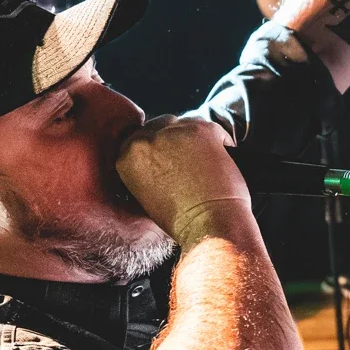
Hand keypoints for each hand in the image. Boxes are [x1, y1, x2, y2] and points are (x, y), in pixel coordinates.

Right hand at [115, 115, 251, 234]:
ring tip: (206, 165)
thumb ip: (146, 170)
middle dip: (175, 139)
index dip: (158, 146)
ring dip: (196, 139)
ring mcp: (174, 131)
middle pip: (162, 125)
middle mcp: (146, 138)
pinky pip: (215, 130)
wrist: (208, 224)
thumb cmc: (181, 220)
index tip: (170, 157)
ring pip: (187, 124)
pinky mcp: (202, 129)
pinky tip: (223, 163)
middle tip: (190, 159)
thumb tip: (160, 158)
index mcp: (127, 155)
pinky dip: (222, 144)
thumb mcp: (147, 195)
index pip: (141, 138)